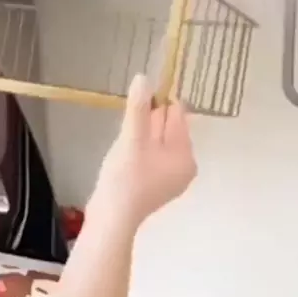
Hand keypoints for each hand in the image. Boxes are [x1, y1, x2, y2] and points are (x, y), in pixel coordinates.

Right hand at [90, 75, 196, 227]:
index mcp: (186, 153)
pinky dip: (139, 151)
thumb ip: (139, 107)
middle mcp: (185, 165)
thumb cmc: (126, 177)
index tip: (137, 112)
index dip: (157, 105)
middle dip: (147, 123)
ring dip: (140, 137)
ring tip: (125, 150)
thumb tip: (144, 78)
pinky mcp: (156, 185)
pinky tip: (125, 159)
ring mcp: (171, 178)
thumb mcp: (132, 137)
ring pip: (157, 141)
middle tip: (129, 137)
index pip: (177, 114)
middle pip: (168, 127)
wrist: (111, 218)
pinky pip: (151, 156)